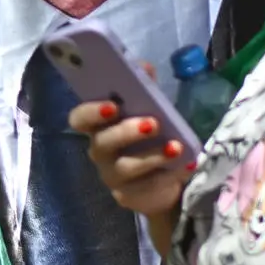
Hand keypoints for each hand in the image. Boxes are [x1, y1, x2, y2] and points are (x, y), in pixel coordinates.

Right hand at [68, 99, 194, 219]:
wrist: (163, 176)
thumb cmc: (150, 134)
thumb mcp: (149, 107)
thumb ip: (144, 87)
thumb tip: (144, 67)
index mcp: (99, 126)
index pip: (79, 118)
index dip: (91, 112)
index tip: (113, 105)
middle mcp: (100, 151)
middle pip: (102, 143)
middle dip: (126, 132)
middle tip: (153, 123)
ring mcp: (113, 177)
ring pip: (126, 168)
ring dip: (152, 156)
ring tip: (175, 147)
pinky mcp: (129, 197)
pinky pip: (146, 188)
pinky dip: (167, 176)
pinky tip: (185, 166)